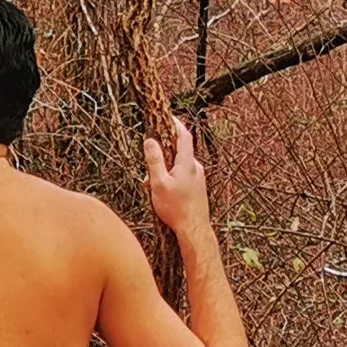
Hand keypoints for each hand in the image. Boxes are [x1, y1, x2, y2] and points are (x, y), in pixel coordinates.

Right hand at [144, 114, 209, 232]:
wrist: (194, 230)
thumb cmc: (176, 209)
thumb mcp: (159, 183)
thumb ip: (154, 160)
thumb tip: (150, 140)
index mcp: (187, 163)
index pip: (184, 136)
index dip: (176, 123)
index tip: (166, 115)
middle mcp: (196, 168)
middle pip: (179, 150)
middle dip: (162, 152)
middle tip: (148, 160)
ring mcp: (198, 178)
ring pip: (179, 165)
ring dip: (164, 169)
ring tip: (151, 185)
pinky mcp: (198, 188)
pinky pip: (182, 176)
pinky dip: (171, 178)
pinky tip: (161, 193)